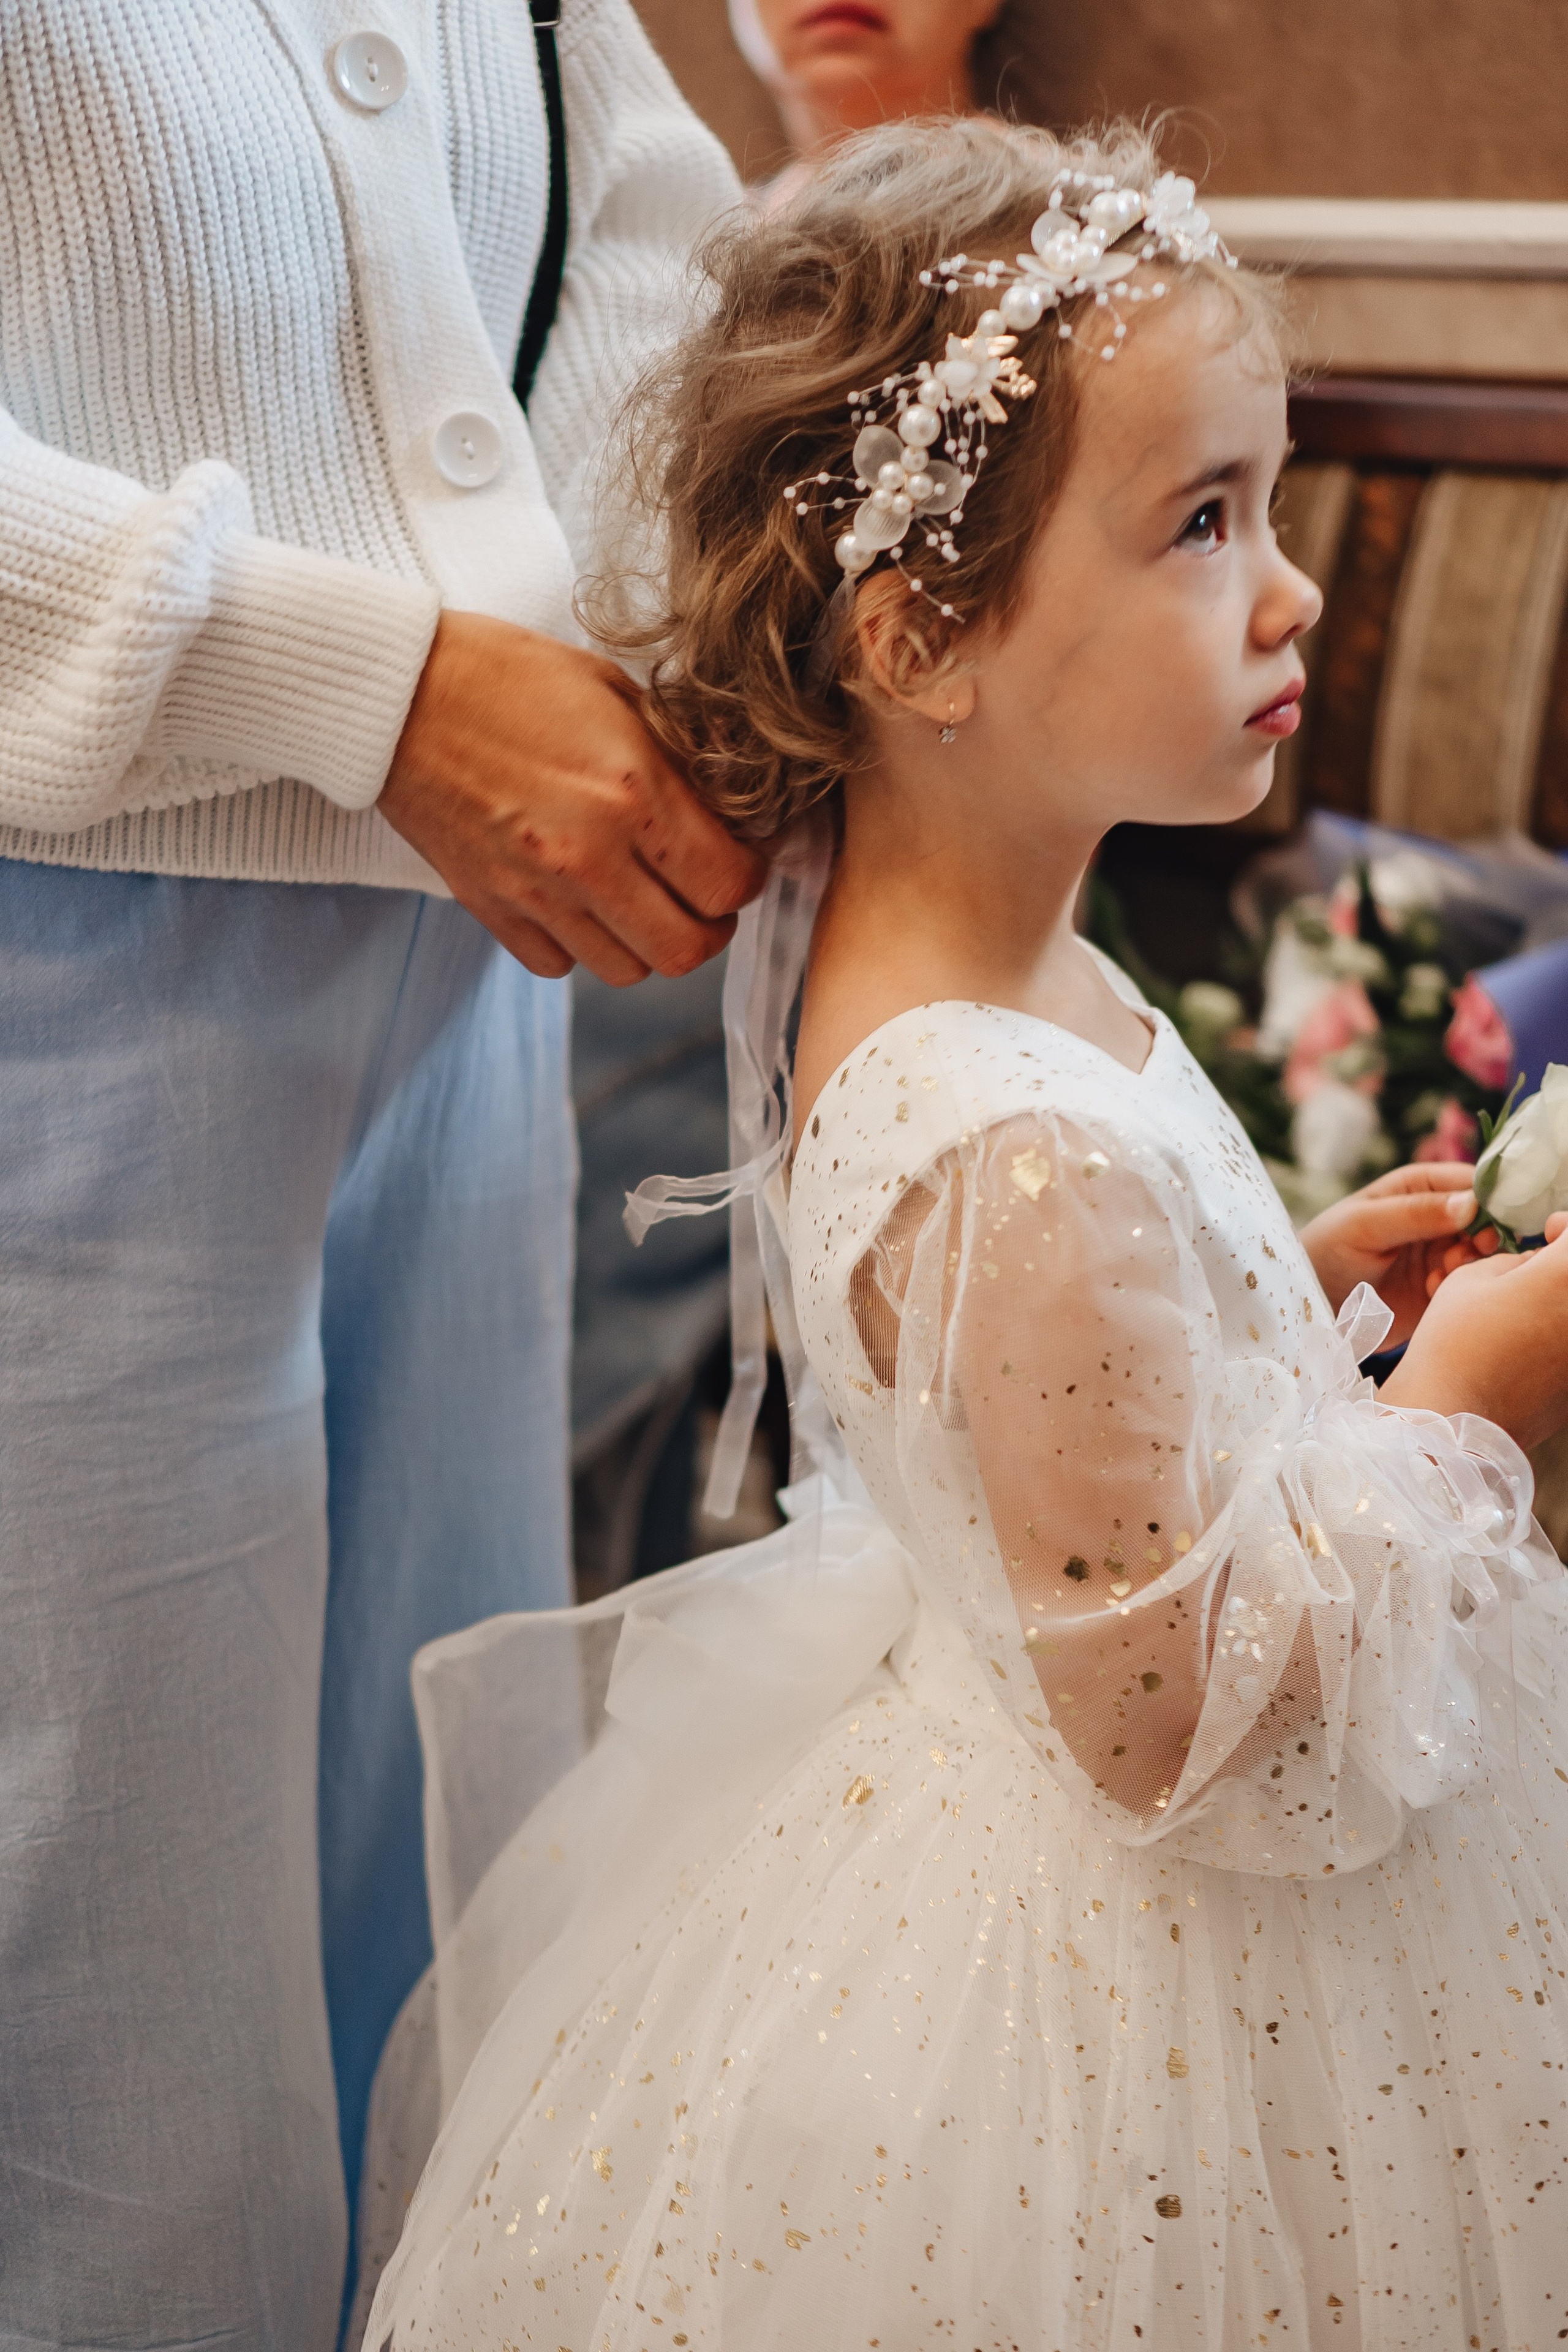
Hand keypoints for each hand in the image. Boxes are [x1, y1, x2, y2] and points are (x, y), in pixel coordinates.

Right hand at [380, 611, 764, 981]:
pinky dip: (580, 946)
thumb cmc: (506, 675)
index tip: (740, 859)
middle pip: (685, 950)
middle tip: (704, 895)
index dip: (747, 877)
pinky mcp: (491, 909)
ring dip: (646, 941)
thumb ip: (676, 762)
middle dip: (710, 926)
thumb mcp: (614, 692)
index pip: (728, 884)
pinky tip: (579, 901)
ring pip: (626, 970)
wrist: (399, 692)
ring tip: (642, 898)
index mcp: (631, 792)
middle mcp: (588, 855)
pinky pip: (559, 965)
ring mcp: (536, 892)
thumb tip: (726, 812)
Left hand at [1300, 1161, 1497, 1347]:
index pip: (1471, 1183)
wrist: (1311, 1303)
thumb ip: (1415, 1213)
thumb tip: (1471, 1203)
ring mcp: (1441, 1254)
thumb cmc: (1326, 1250)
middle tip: (1461, 1253)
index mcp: (1420, 1188)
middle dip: (1482, 1236)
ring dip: (1470, 1264)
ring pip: (1483, 1255)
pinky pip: (1470, 1285)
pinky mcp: (1441, 1288)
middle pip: (1486, 1220)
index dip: (1487, 1199)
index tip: (1484, 1222)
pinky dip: (1458, 1288)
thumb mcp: (1364, 1225)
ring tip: (1440, 1274)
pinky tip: (1431, 1291)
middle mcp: (1437, 1218)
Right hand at [1379, 1211, 1567, 1450]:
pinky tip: (1527, 1349)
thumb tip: (1537, 1263)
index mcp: (1566, 1277)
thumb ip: (1516, 1261)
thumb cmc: (1454, 1341)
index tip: (1549, 1233)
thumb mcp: (1473, 1278)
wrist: (1450, 1420)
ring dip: (1558, 1307)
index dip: (1564, 1229)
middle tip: (1541, 1268)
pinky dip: (1556, 1343)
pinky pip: (1567, 1351)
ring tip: (1528, 1312)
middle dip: (1562, 1269)